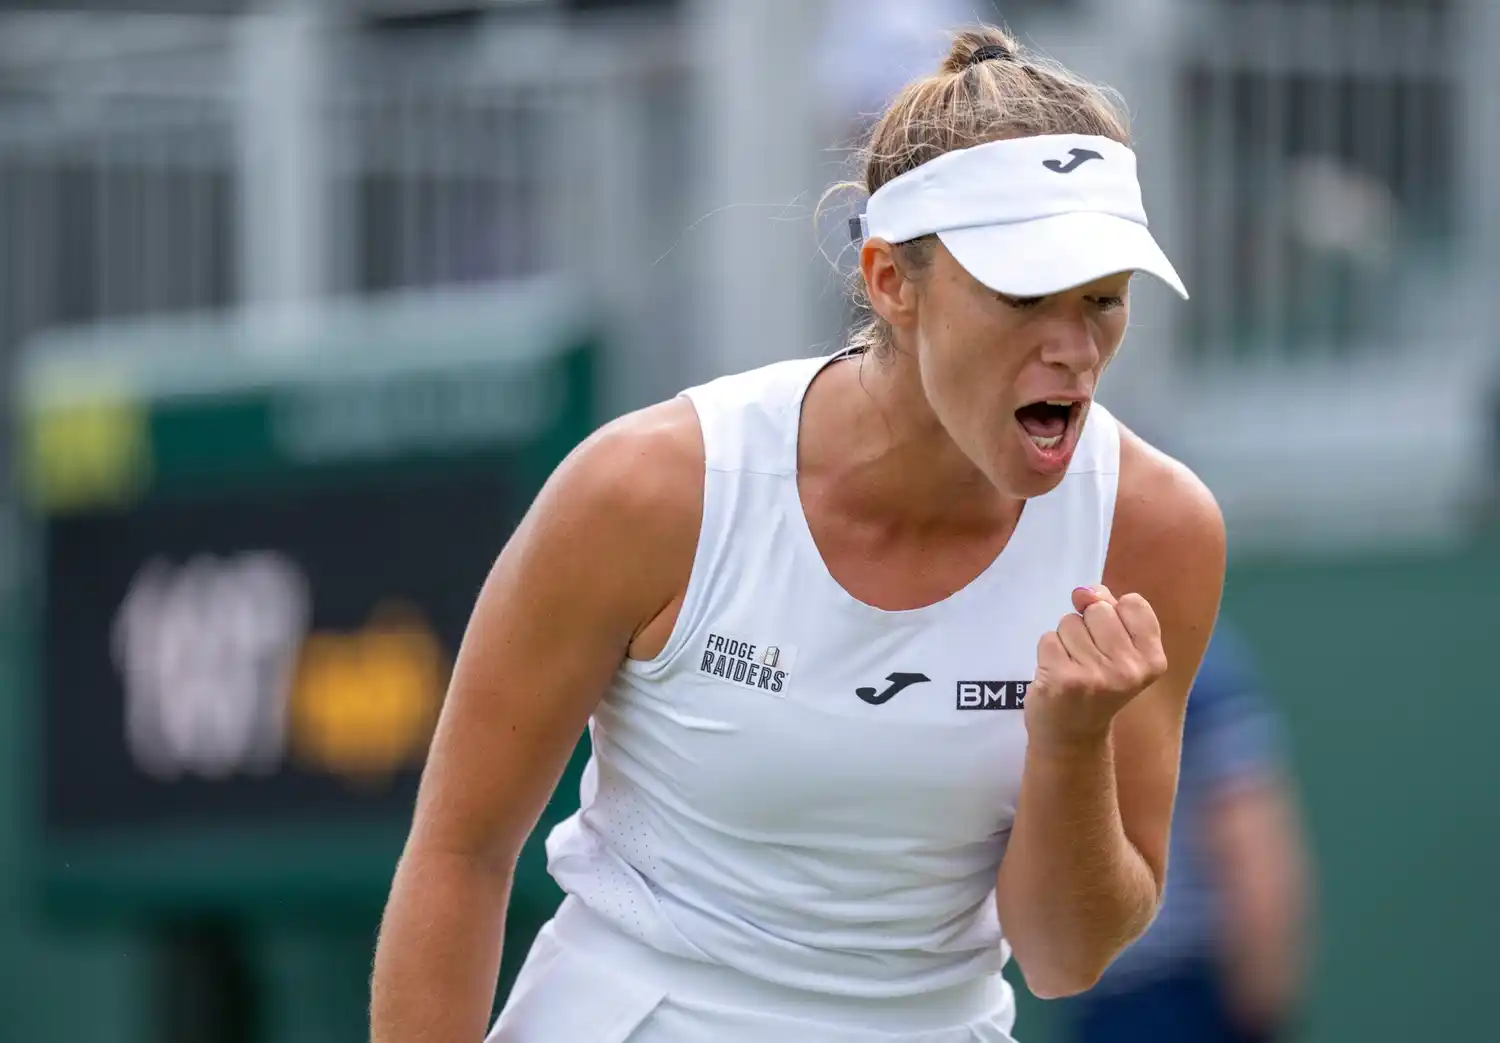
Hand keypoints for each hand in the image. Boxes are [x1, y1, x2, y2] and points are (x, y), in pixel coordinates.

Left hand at [1026, 585, 1167, 750]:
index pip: (1132, 603)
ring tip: (1072, 666)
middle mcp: (1129, 668)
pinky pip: (1048, 638)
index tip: (1110, 641)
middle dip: (1086, 626)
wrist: (1073, 735)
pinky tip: (1056, 673)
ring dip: (1065, 639)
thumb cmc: (1097, 686)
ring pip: (1070, 622)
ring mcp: (1096, 675)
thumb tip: (1084, 591)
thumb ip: (1108, 610)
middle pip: (1098, 609)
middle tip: (1088, 658)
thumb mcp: (1118, 650)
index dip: (1114, 613)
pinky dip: (1048, 651)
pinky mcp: (1063, 679)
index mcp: (1152, 659)